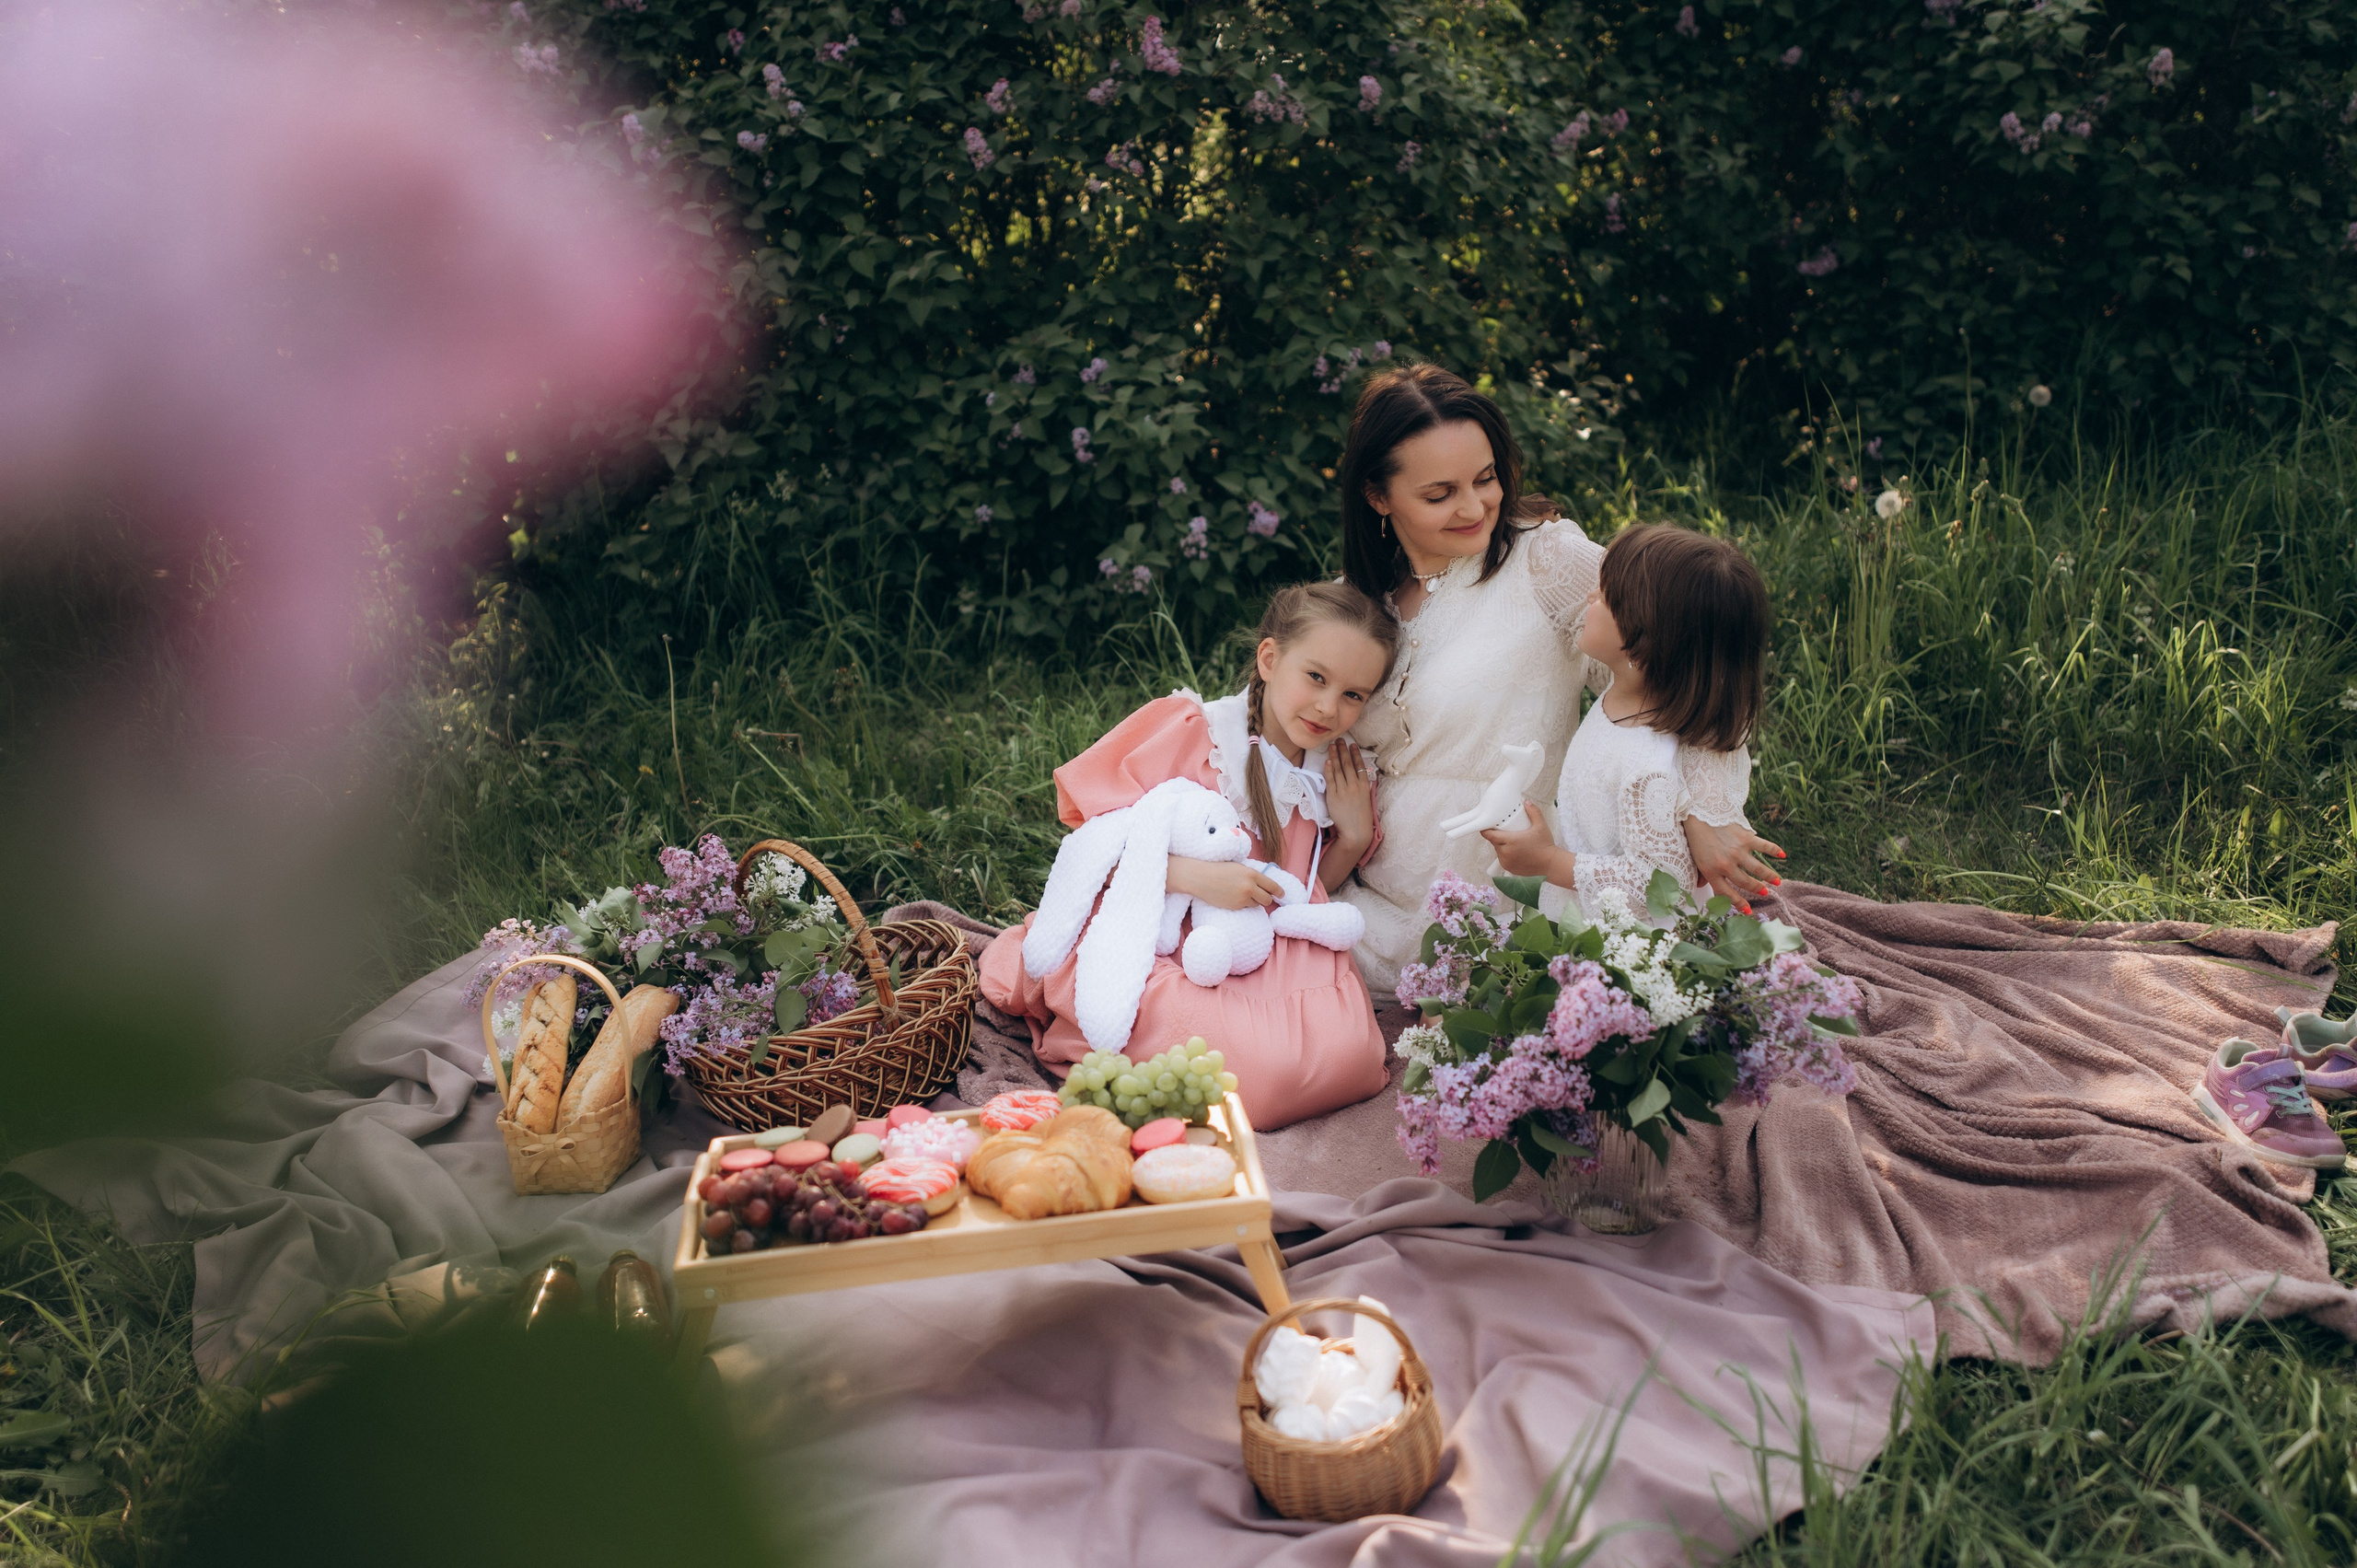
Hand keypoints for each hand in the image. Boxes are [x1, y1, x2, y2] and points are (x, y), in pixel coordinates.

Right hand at [1166, 857, 1283, 910]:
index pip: (1272, 886)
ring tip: (1242, 893)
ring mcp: (1242, 899)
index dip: (1279, 891)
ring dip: (1253, 901)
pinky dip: (1243, 904)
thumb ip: (1252, 875)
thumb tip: (1264, 884)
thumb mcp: (1239, 867)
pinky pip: (1245, 907)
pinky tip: (1233, 896)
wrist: (1201, 877)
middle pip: (1267, 899)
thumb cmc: (1219, 868)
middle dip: (1266, 898)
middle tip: (1263, 896)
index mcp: (1252, 874)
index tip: (1281, 894)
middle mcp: (1249, 887)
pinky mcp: (1235, 907)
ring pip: (1256, 905)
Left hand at [1321, 741, 1375, 882]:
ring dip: (1335, 755)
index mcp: (1364, 786)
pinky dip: (1329, 769)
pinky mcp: (1334, 796)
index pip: (1359, 765)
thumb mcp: (1367, 799)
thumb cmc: (1362, 818)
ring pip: (1339, 769)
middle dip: (1343, 750)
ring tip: (1332, 745)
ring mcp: (1344, 790)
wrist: (1356, 832)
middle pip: (1348, 763)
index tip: (1352, 745)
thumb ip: (1363, 786)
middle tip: (1340, 740)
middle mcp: (1354, 786)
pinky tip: (1328, 760)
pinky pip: (1331, 780)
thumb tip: (1361, 775)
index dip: (1355, 753)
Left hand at [1481, 800, 1572, 883]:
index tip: (1486, 826)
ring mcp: (1507, 862)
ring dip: (1500, 845)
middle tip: (1504, 831)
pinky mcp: (1509, 868)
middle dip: (1496, 836)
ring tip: (1511, 841)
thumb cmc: (1546, 846)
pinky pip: (1502, 859)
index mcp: (1511, 841)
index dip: (1485, 830)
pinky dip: (1504, 854)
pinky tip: (1512, 850)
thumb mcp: (1541, 826)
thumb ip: (1533, 812)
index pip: (1490, 835)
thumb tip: (1526, 802)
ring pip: (1497, 850)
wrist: (1550, 864)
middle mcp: (1507, 852)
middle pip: (1494, 842)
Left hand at [1682, 817, 1784, 912]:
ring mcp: (1737, 852)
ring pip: (1758, 869)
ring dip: (1769, 876)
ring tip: (1777, 882)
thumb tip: (1702, 887)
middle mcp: (1726, 864)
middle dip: (1757, 889)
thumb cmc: (1697, 838)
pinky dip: (1775, 851)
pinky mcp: (1746, 838)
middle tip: (1766, 893)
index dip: (1739, 904)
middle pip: (1746, 883)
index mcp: (1711, 872)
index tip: (1749, 911)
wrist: (1699, 813)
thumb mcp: (1695, 859)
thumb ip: (1701, 874)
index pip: (1727, 893)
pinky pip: (1764, 847)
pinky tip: (1782, 855)